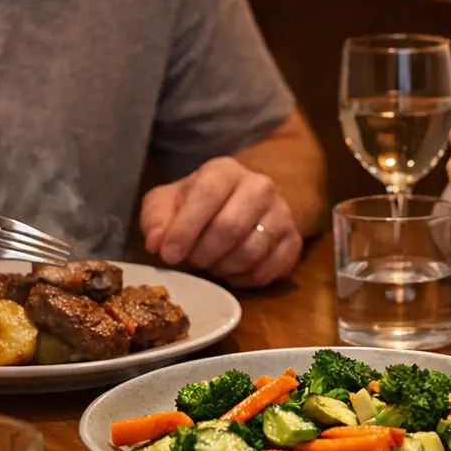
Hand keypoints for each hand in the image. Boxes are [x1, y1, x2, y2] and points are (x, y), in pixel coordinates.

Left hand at [139, 157, 300, 289]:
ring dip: (224, 267)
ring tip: (212, 263)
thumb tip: (157, 243)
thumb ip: (156, 219)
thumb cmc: (198, 206)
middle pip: (231, 226)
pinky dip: (245, 279)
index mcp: (224, 171)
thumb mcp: (167, 204)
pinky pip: (270, 270)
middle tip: (192, 261)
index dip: (185, 228)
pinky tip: (232, 272)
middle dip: (204, 252)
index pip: (208, 194)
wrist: (243, 204)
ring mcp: (282, 213)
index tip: (169, 254)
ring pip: (251, 251)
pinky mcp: (294, 240)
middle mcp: (259, 186)